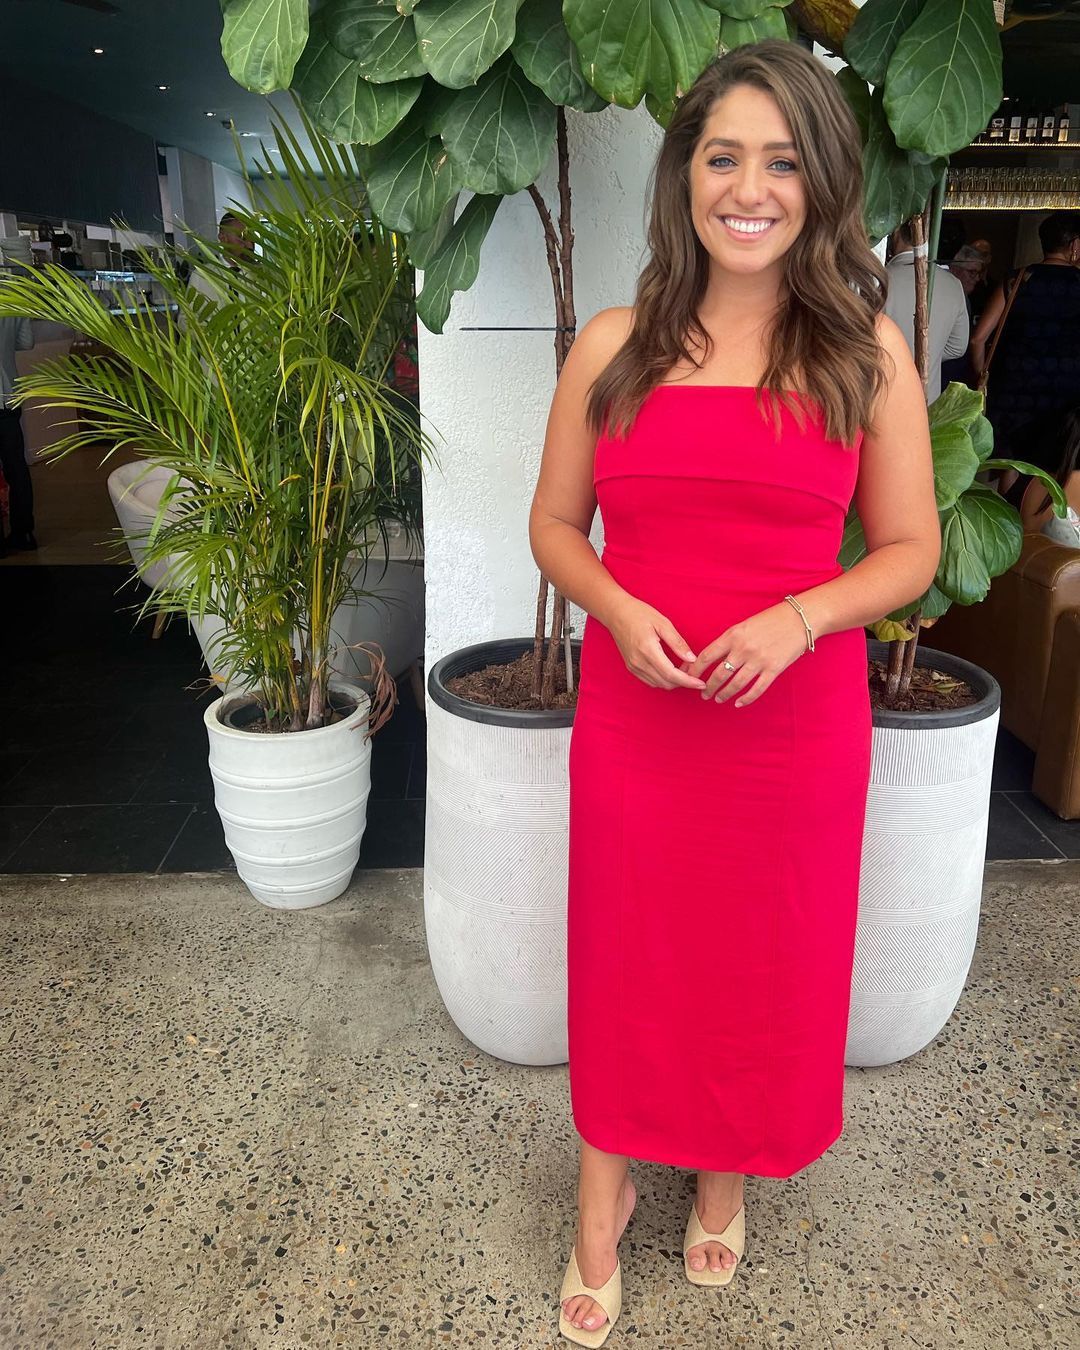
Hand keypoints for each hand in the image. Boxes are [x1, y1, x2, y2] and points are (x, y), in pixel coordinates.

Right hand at [607, 596, 706, 690]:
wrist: (616, 613)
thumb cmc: (639, 613)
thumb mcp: (663, 623)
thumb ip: (677, 643)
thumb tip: (692, 659)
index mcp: (648, 650)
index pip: (671, 674)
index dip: (688, 681)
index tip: (701, 683)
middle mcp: (639, 662)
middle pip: (666, 683)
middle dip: (683, 681)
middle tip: (693, 669)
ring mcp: (633, 667)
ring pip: (659, 684)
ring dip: (673, 681)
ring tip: (683, 668)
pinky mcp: (631, 667)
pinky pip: (650, 681)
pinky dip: (663, 679)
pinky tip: (670, 670)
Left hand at [686, 602, 808, 706]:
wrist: (800, 618)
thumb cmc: (771, 620)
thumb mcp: (744, 625)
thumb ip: (729, 641)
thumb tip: (712, 657)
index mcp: (733, 635)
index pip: (707, 656)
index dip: (695, 670)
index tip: (688, 677)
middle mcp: (743, 649)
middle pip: (719, 674)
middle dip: (708, 687)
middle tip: (703, 695)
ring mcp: (759, 660)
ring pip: (735, 685)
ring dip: (724, 694)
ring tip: (718, 699)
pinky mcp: (774, 670)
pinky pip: (756, 689)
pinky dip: (745, 699)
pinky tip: (738, 703)